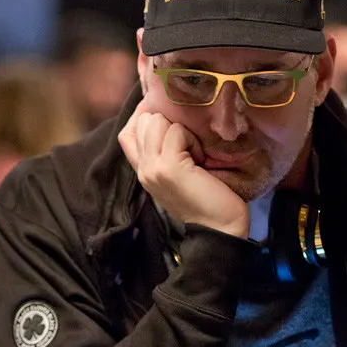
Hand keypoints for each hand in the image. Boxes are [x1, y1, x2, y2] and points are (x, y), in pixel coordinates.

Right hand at [117, 99, 248, 238]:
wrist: (219, 228)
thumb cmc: (207, 198)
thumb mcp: (178, 173)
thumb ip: (164, 152)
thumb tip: (168, 118)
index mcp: (143, 171)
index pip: (127, 133)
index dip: (147, 118)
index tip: (171, 122)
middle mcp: (143, 169)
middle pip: (144, 120)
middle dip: (169, 124)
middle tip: (187, 147)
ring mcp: (152, 168)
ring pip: (156, 121)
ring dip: (181, 131)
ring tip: (194, 154)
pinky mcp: (168, 167)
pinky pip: (176, 131)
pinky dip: (192, 140)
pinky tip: (201, 160)